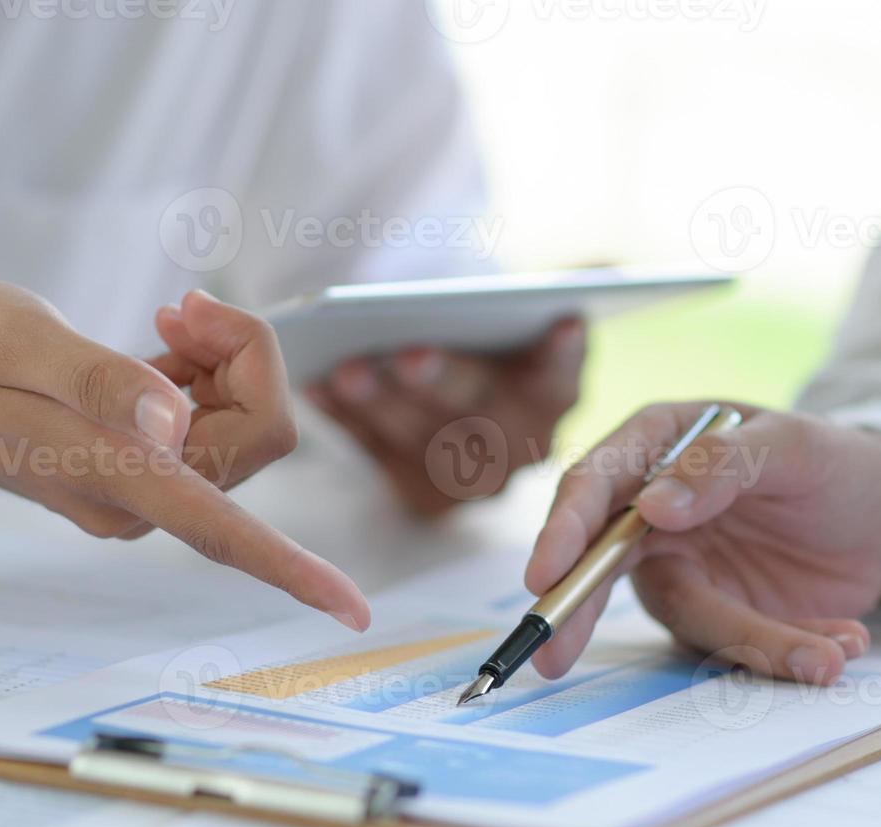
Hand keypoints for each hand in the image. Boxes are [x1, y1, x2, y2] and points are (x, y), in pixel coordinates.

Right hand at [0, 277, 369, 630]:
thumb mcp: (16, 341)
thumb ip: (100, 382)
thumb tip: (173, 421)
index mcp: (115, 478)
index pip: (227, 534)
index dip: (297, 570)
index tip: (356, 608)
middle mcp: (137, 499)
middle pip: (255, 435)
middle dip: (243, 358)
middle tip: (177, 304)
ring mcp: (138, 486)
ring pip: (236, 423)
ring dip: (219, 362)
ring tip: (158, 318)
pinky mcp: (135, 465)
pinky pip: (209, 421)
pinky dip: (202, 374)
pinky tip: (157, 341)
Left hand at [306, 318, 585, 516]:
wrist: (451, 402)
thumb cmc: (476, 342)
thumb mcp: (507, 317)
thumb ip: (524, 300)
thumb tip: (554, 276)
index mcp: (554, 392)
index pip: (563, 371)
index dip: (563, 352)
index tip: (562, 324)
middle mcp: (522, 443)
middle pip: (480, 407)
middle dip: (443, 380)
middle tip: (410, 356)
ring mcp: (473, 478)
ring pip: (422, 436)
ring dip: (381, 403)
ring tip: (346, 370)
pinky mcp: (425, 496)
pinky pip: (379, 454)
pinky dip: (346, 419)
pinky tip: (318, 387)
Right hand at [524, 403, 880, 683]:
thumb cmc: (835, 462)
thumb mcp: (796, 446)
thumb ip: (724, 464)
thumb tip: (650, 508)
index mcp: (656, 443)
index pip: (593, 485)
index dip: (563, 531)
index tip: (545, 575)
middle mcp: (651, 509)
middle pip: (596, 563)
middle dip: (576, 613)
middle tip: (551, 659)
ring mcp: (681, 567)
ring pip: (685, 617)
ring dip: (753, 643)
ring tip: (829, 654)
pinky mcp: (717, 614)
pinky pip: (736, 645)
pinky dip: (788, 651)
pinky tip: (843, 640)